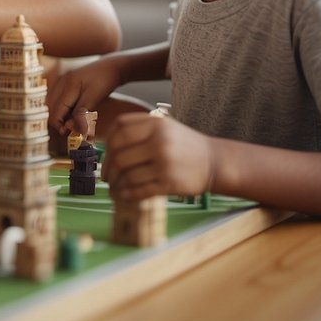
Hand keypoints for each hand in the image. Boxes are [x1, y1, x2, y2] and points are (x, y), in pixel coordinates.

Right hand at [47, 58, 122, 134]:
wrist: (112, 66)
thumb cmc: (106, 81)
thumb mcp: (95, 98)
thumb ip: (81, 113)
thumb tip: (69, 128)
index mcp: (68, 84)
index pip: (56, 111)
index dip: (60, 125)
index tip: (69, 134)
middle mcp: (61, 81)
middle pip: (51, 108)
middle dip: (58, 121)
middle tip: (71, 130)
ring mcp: (62, 80)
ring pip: (53, 103)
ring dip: (60, 115)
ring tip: (73, 122)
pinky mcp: (65, 82)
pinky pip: (58, 98)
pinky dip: (63, 108)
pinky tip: (72, 113)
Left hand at [102, 113, 216, 201]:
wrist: (215, 161)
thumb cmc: (183, 145)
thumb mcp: (164, 127)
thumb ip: (138, 130)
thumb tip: (106, 146)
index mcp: (155, 124)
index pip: (119, 130)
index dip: (107, 145)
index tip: (105, 156)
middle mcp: (159, 141)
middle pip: (120, 156)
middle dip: (109, 169)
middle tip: (106, 177)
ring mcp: (165, 163)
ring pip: (128, 175)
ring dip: (117, 185)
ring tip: (114, 188)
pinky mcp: (170, 183)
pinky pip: (140, 190)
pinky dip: (127, 195)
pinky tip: (122, 196)